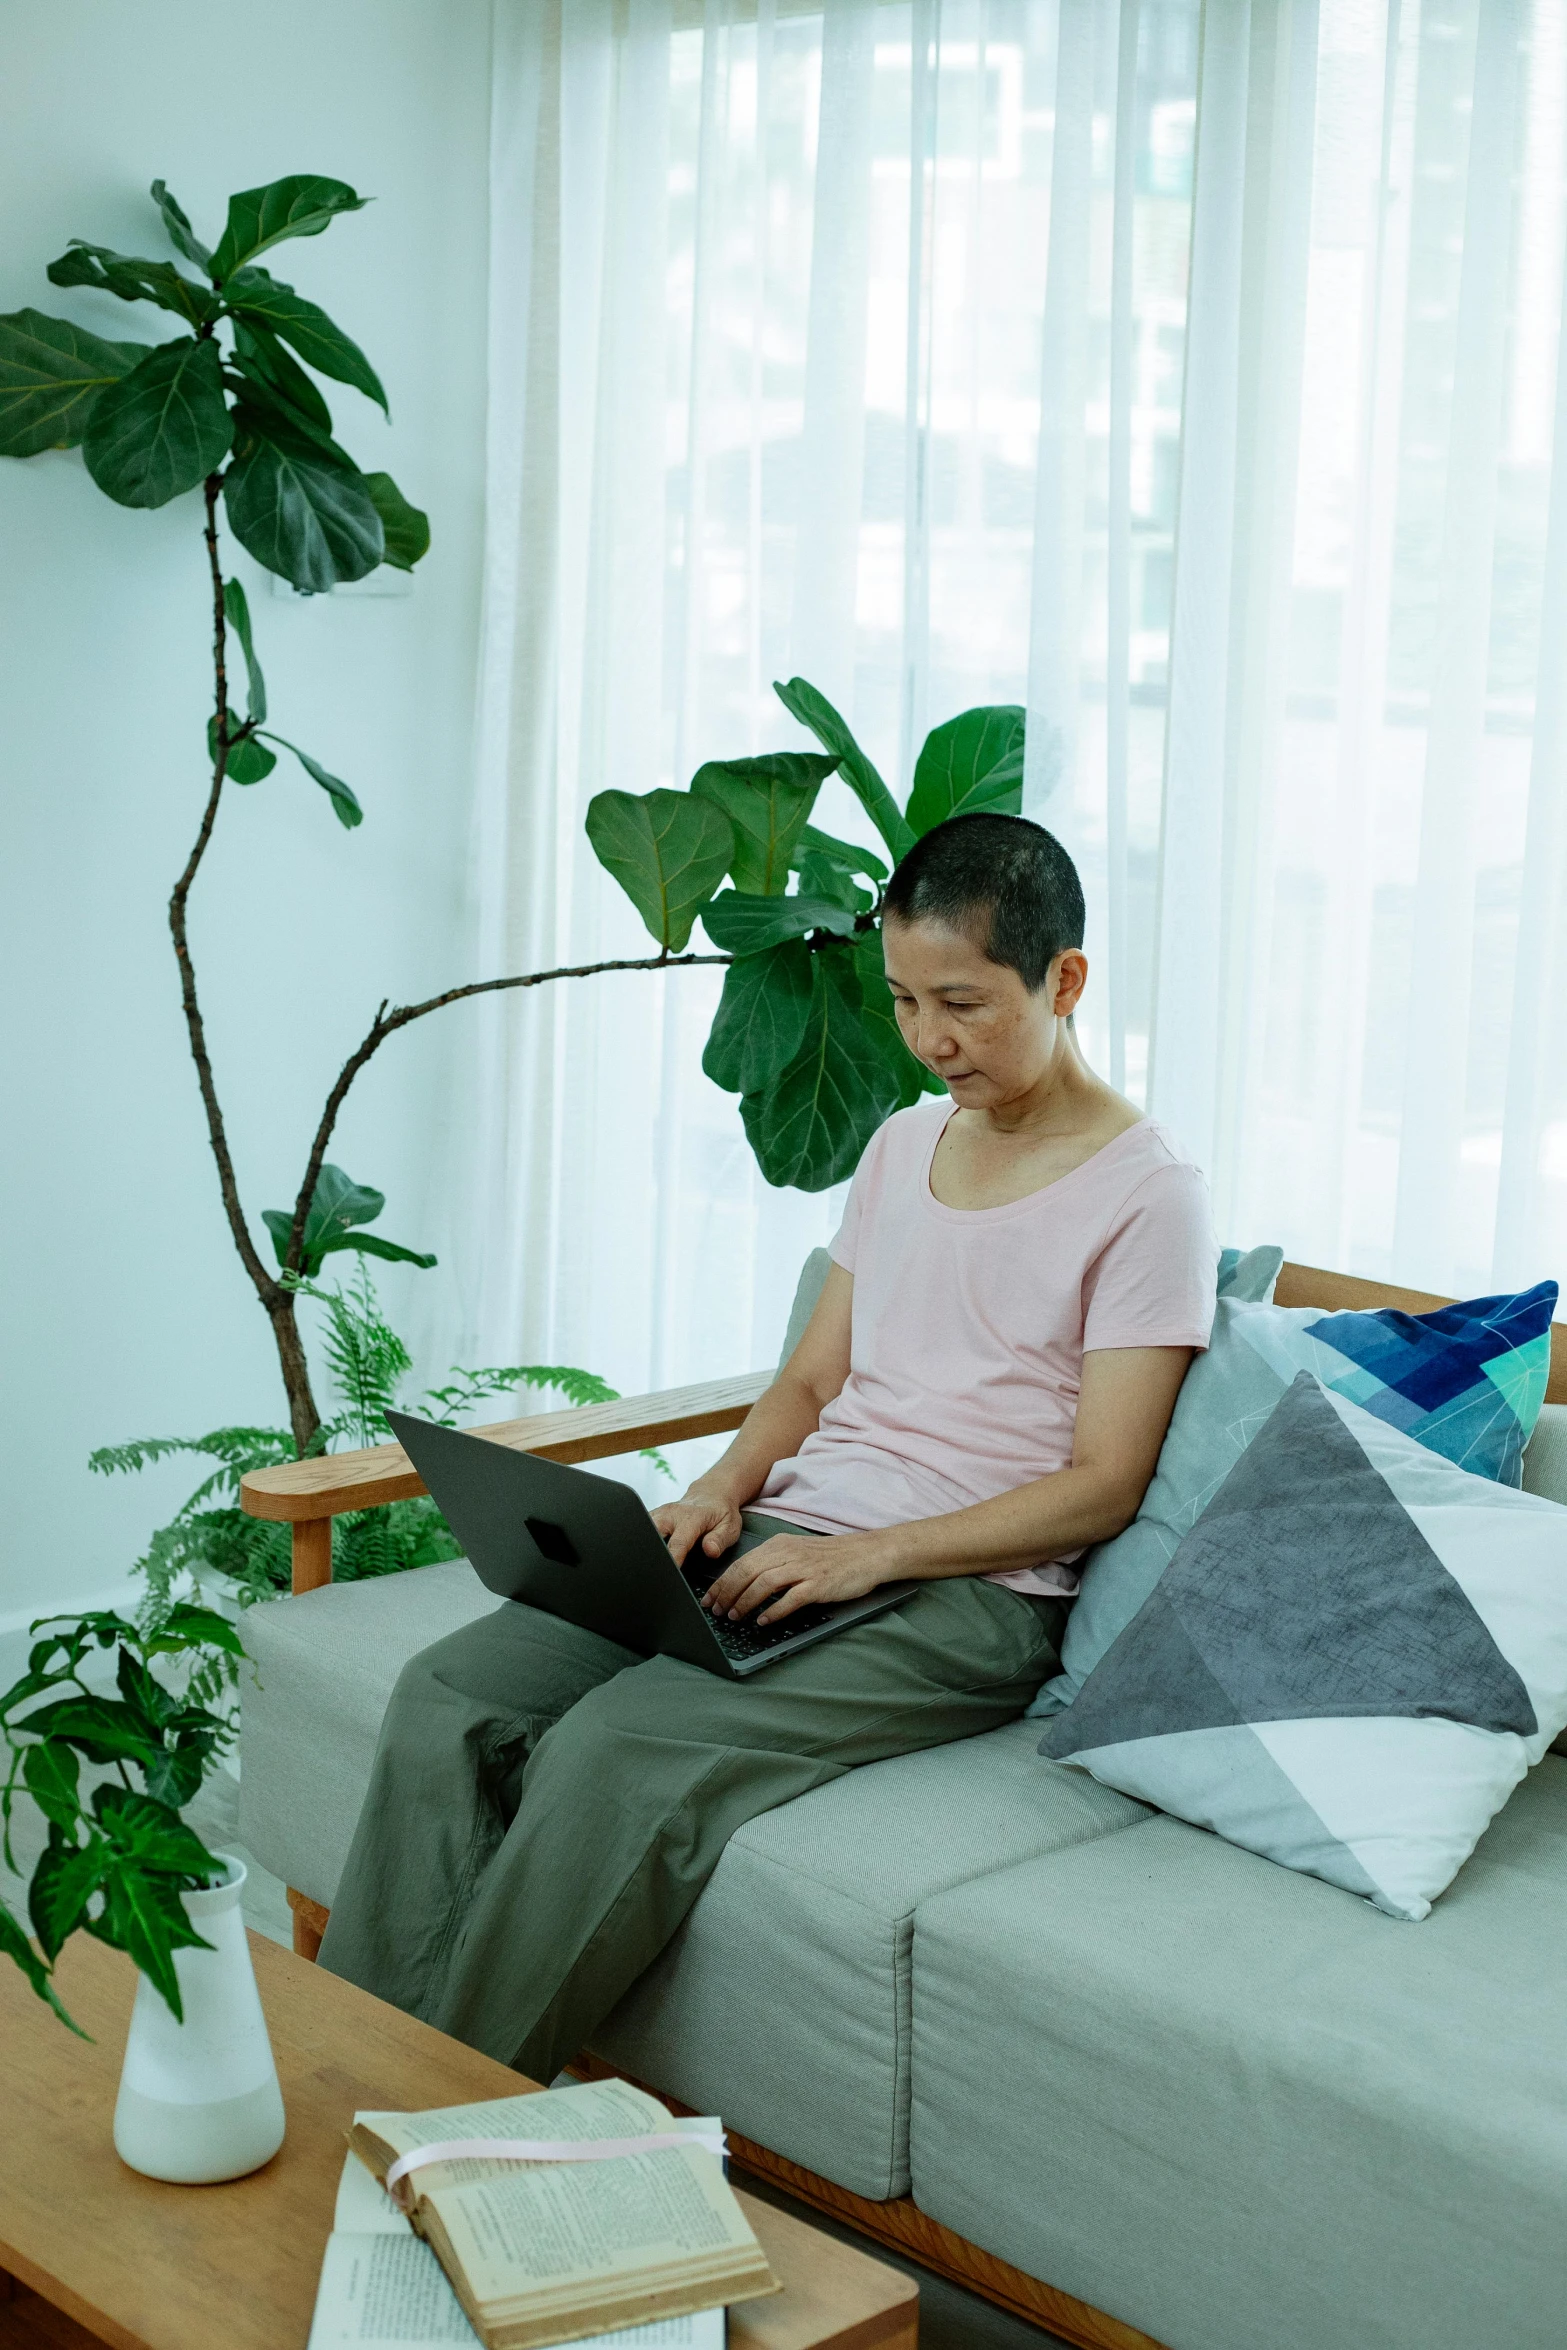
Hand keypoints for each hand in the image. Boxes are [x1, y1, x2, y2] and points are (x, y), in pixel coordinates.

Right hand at [651, 1487, 742, 1569]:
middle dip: (652, 1554)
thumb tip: (710, 1551)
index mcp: (691, 1517)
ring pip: (644, 1532)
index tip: (670, 1572)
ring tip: (651, 1566)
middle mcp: (671, 1514)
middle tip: (655, 1572)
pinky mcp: (653, 1516)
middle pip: (653, 1535)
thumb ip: (720, 1540)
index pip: (678, 1542)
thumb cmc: (721, 1512)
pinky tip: (650, 1554)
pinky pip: (643, 1530)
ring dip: (646, 1548)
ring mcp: (660, 1513)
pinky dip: (644, 1542)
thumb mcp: (729, 1527)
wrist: (711, 1494)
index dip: (673, 1559)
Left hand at [699, 1529, 894, 1624]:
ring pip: (764, 1583)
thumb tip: (744, 1585)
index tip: (709, 1599)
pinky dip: (774, 1611)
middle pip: (747, 1572)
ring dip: (746, 1602)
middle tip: (717, 1611)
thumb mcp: (797, 1553)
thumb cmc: (831, 1558)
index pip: (741, 1563)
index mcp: (779, 1545)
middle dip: (727, 1593)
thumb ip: (773, 1564)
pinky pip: (791, 1598)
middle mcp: (788, 1553)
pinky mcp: (819, 1584)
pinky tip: (764, 1621)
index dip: (721, 1583)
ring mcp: (804, 1568)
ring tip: (735, 1617)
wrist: (867, 1554)